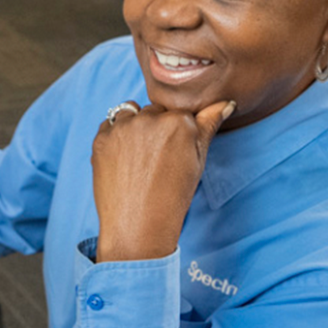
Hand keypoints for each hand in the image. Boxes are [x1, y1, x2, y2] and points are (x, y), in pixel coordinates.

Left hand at [90, 100, 233, 261]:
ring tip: (138, 157)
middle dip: (155, 127)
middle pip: (154, 111)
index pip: (178, 112)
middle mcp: (149, 119)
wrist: (138, 225)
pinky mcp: (101, 138)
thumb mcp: (197, 161)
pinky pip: (109, 125)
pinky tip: (122, 159)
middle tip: (155, 159)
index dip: (176, 133)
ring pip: (130, 112)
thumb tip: (225, 103)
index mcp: (179, 121)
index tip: (173, 152)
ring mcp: (122, 127)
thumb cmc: (172, 195)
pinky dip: (115, 136)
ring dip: (133, 126)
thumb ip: (208, 126)